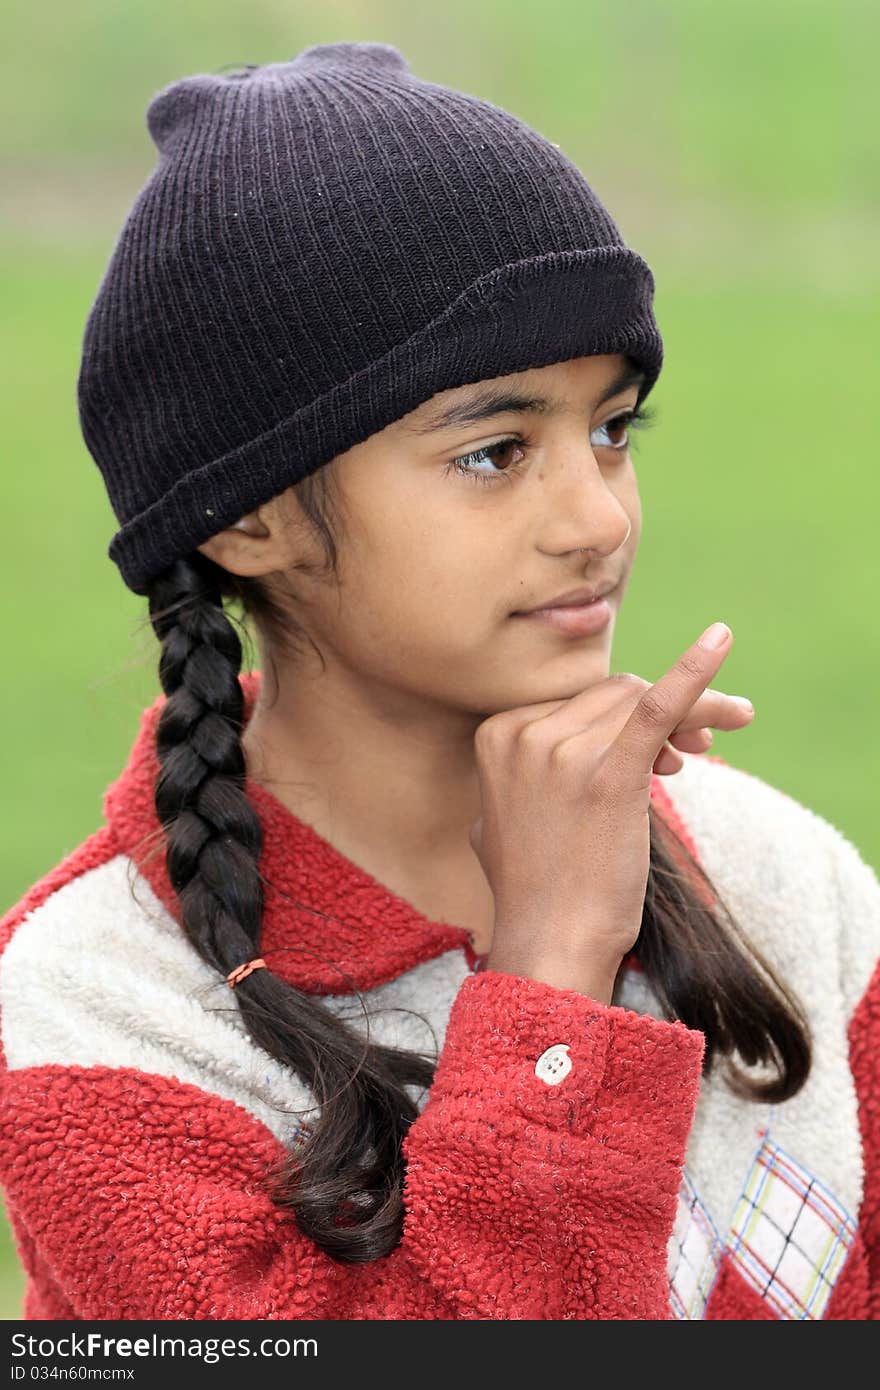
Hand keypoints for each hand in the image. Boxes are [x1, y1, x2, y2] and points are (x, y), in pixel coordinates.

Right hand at [469, 623, 752, 998]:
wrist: (552, 942)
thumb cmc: (534, 889)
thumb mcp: (500, 817)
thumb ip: (520, 771)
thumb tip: (552, 747)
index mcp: (497, 733)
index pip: (577, 698)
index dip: (620, 717)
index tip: (656, 751)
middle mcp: (525, 734)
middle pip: (613, 693)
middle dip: (657, 716)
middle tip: (691, 754)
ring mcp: (562, 751)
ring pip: (641, 702)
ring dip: (683, 719)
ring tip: (700, 753)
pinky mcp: (608, 774)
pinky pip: (657, 707)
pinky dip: (693, 672)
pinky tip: (719, 641)